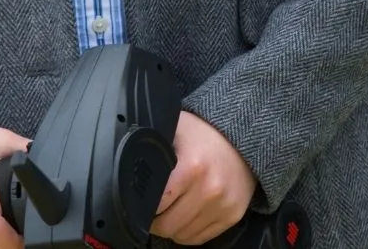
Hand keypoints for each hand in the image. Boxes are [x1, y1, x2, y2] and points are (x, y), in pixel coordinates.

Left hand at [151, 110, 256, 243]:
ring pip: (182, 236)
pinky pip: (200, 238)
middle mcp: (210, 190)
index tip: (141, 200)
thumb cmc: (202, 134)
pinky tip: (188, 213)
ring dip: (172, 227)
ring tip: (173, 208)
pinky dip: (189, 230)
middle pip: (166, 226)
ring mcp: (223, 205)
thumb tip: (124, 166)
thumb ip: (152, 148)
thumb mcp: (174, 130)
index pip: (153, 206)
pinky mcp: (233, 215)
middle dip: (155, 220)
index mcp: (191, 168)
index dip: (142, 206)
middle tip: (156, 206)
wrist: (244, 137)